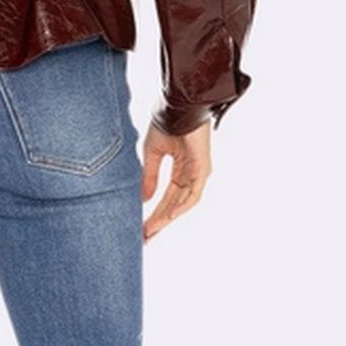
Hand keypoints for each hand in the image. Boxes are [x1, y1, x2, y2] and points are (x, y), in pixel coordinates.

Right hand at [140, 120, 211, 240]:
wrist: (177, 107)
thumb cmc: (166, 124)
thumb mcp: (151, 154)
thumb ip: (149, 177)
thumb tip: (143, 200)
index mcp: (180, 170)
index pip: (166, 198)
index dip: (154, 213)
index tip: (141, 228)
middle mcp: (190, 174)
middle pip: (173, 204)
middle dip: (158, 221)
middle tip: (144, 237)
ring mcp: (198, 173)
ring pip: (182, 203)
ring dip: (167, 218)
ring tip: (151, 231)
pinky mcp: (203, 170)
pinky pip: (193, 195)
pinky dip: (180, 207)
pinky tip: (167, 218)